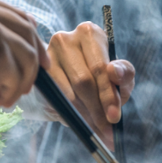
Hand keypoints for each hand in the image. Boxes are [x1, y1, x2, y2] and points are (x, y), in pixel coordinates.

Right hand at [0, 0, 47, 121]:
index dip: (32, 42)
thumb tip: (33, 35)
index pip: (19, 17)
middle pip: (29, 35)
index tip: (37, 63)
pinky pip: (19, 77)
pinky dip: (9, 94)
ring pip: (29, 58)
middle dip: (32, 65)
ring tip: (0, 98)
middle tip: (22, 88)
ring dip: (19, 83)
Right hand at [46, 22, 134, 146]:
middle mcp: (65, 39)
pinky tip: (80, 122)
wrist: (68, 83)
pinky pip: (56, 99)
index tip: (114, 117)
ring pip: (69, 93)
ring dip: (85, 115)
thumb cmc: (99, 77)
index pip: (99, 67)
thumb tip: (114, 72)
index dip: (108, 95)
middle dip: (97, 108)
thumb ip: (124, 73)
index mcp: (90, 33)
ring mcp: (46, 56)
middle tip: (106, 129)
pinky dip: (71, 114)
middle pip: (83, 80)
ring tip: (97, 129)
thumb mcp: (118, 76)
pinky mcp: (37, 74)